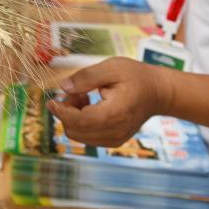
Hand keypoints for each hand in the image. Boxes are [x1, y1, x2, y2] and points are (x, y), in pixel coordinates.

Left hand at [46, 57, 172, 147]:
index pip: (79, 121)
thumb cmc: (136, 77)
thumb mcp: (112, 67)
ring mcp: (115, 139)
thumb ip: (86, 77)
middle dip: (67, 111)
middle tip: (76, 92)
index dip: (61, 111)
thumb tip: (63, 87)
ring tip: (84, 97)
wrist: (157, 92)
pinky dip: (81, 123)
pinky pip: (87, 137)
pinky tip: (90, 106)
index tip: (51, 100)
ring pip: (78, 136)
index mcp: (115, 113)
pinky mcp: (114, 141)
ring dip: (73, 117)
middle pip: (75, 131)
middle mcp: (115, 131)